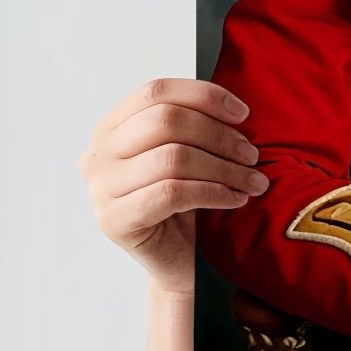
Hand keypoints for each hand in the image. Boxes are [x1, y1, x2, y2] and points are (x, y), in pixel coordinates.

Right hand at [78, 77, 266, 295]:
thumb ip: (194, 124)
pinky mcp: (114, 220)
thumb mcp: (185, 152)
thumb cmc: (182, 201)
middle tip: (251, 154)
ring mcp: (101, 188)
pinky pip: (172, 193)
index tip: (243, 113)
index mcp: (112, 127)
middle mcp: (99, 153)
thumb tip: (236, 108)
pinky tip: (235, 198)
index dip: (204, 96)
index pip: (156, 92)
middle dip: (219, 135)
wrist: (174, 258)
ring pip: (172, 158)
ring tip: (251, 180)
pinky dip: (213, 192)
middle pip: (166, 122)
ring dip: (224, 168)